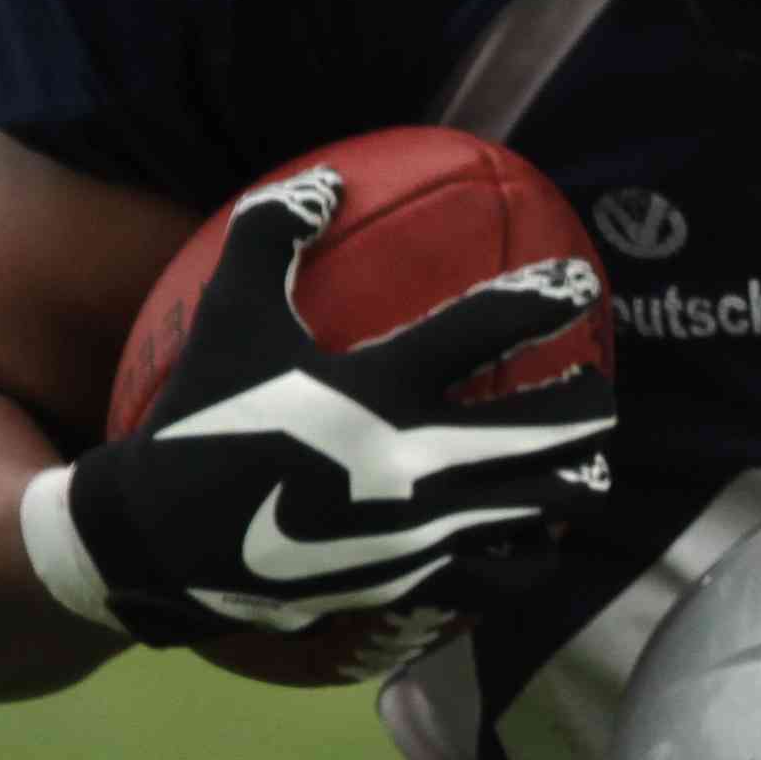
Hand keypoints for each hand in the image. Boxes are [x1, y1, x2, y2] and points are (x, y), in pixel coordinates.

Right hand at [39, 171, 614, 649]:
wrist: (161, 536)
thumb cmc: (200, 416)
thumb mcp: (228, 313)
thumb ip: (274, 234)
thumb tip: (330, 177)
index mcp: (378, 385)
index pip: (489, 328)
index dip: (544, 300)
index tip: (579, 286)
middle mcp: (414, 459)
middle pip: (544, 431)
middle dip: (589, 407)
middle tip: (599, 389)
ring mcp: (419, 528)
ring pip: (539, 507)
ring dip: (575, 482)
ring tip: (588, 468)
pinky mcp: (411, 582)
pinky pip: (502, 580)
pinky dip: (531, 558)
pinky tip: (535, 540)